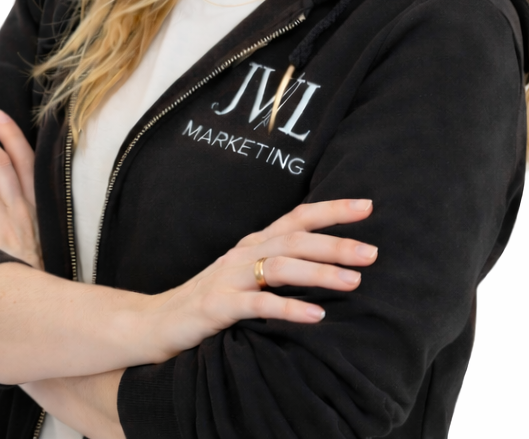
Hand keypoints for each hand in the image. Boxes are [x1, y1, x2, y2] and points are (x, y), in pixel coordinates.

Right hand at [143, 198, 377, 359]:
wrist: (156, 322)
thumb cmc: (210, 300)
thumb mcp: (246, 276)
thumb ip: (277, 265)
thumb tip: (327, 263)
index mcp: (254, 243)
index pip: (297, 218)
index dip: (331, 210)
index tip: (367, 206)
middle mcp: (243, 253)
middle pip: (295, 240)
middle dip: (336, 243)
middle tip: (372, 252)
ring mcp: (228, 278)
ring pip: (280, 268)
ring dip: (320, 273)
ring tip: (354, 283)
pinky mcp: (217, 307)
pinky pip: (258, 305)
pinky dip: (289, 309)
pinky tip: (316, 317)